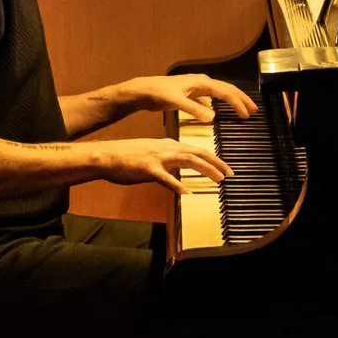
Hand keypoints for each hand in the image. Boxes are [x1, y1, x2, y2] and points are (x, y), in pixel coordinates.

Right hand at [95, 138, 232, 193]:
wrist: (106, 155)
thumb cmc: (126, 157)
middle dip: (217, 163)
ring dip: (206, 170)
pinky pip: (166, 178)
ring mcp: (158, 158)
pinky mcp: (147, 169)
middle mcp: (166, 148)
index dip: (213, 159)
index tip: (225, 168)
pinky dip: (178, 185)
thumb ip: (166, 160)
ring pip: (188, 161)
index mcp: (168, 145)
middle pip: (198, 153)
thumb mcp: (151, 154)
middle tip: (230, 173)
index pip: (196, 150)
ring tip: (218, 180)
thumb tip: (177, 169)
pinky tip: (188, 193)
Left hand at [121, 73, 256, 122]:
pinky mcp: (190, 94)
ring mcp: (196, 88)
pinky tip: (215, 113)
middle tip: (254, 110)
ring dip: (232, 101)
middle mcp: (202, 83)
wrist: (143, 90)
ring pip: (220, 93)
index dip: (238, 103)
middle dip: (241, 99)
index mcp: (202, 83)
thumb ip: (194, 110)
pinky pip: (209, 98)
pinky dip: (217, 105)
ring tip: (241, 110)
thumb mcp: (177, 102)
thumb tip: (213, 118)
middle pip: (228, 90)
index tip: (248, 114)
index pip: (226, 92)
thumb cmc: (159, 93)